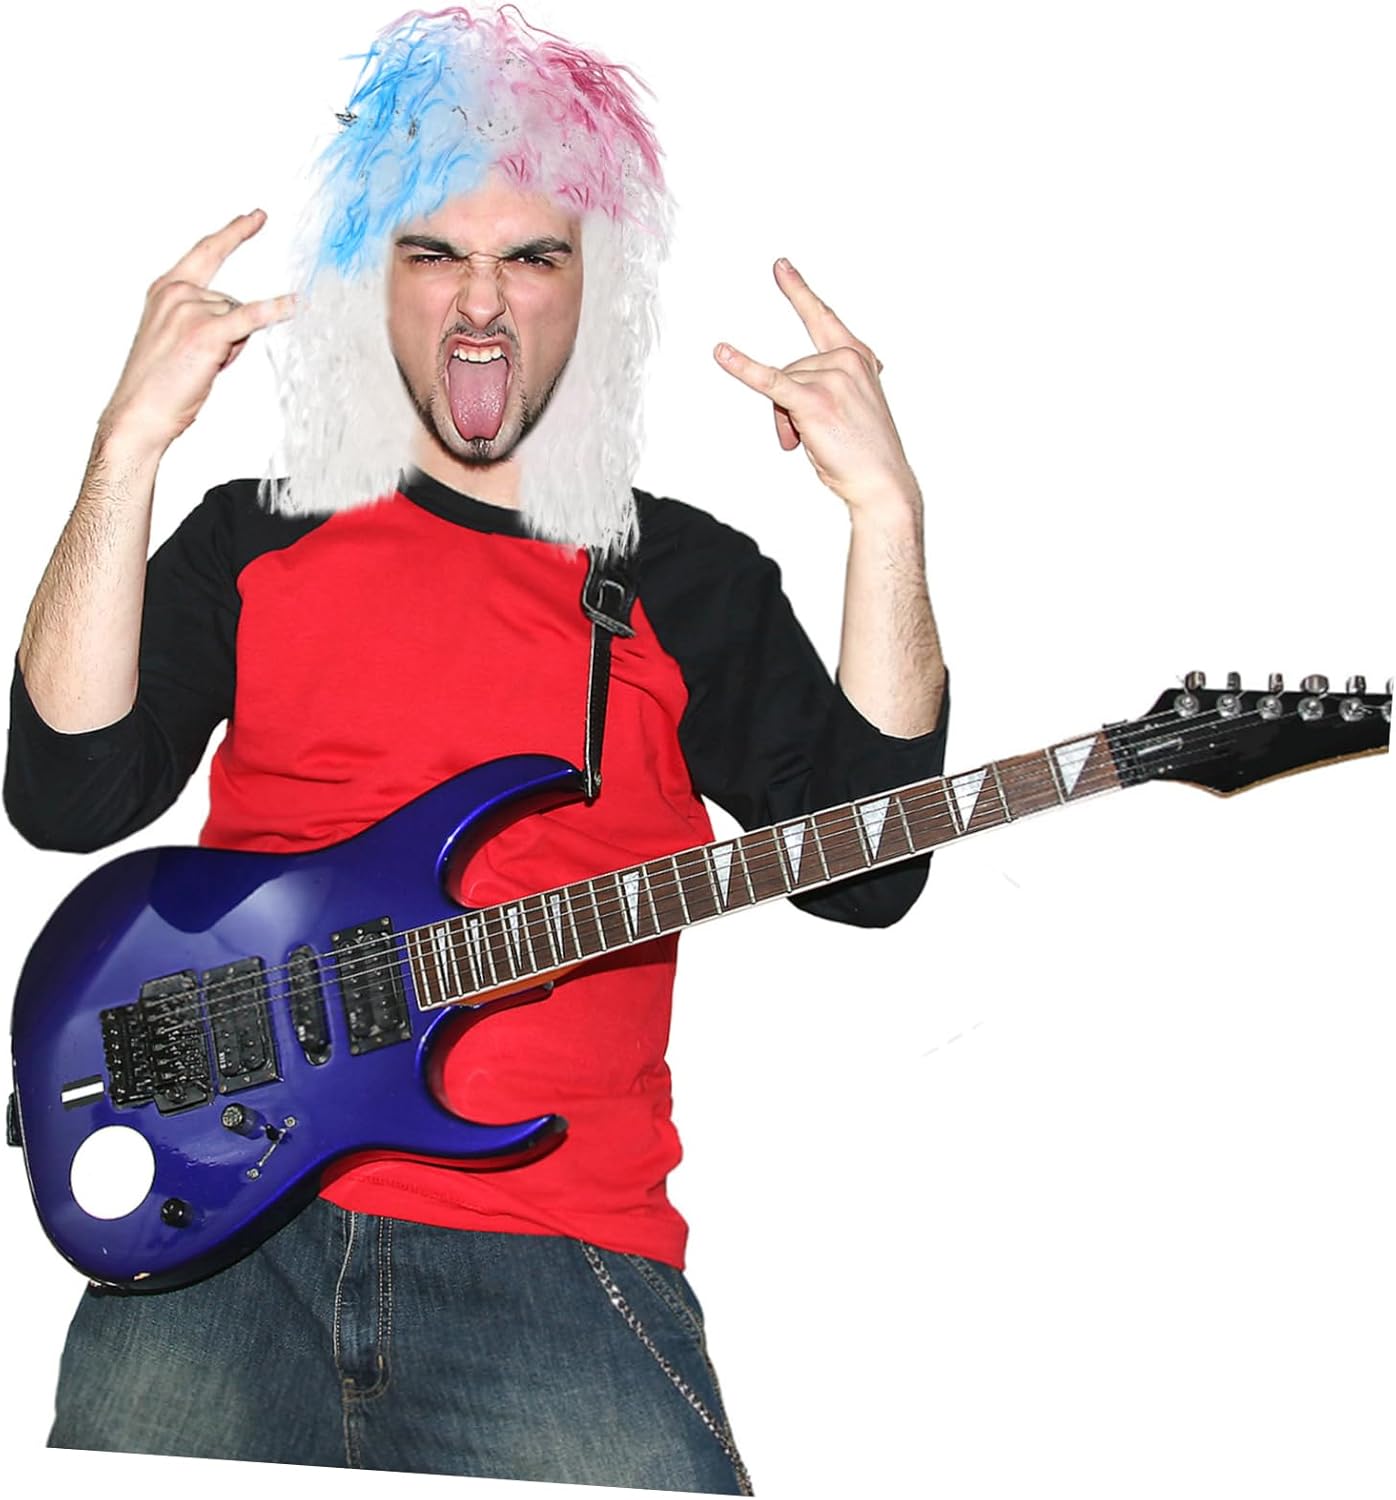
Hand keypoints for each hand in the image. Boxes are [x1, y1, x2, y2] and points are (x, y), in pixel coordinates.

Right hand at [100, 210, 295, 452]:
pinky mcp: (207, 332)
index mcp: (165, 289)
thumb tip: (239, 323)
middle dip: (228, 333)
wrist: (138, 411)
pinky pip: (251, 318)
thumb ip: (202, 318)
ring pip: (239, 321)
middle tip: (198, 360)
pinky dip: (275, 311)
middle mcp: (177, 292)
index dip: (234, 233)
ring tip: (199, 367)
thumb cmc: (157, 383)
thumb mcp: (175, 337)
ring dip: (230, 349)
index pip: (206, 252)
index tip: (255, 217)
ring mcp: (191, 309)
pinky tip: (297, 303)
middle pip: (231, 300)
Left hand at [713, 259, 917, 513]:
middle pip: (792, 367)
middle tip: (809, 436)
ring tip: (811, 443)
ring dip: (787, 422)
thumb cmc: (867, 452)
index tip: (780, 267)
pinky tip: (722, 353)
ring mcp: (832, 377)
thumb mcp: (852, 407)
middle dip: (791, 406)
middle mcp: (847, 361)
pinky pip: (769, 380)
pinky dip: (743, 368)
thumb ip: (830, 385)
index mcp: (859, 359)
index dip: (799, 293)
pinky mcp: (813, 399)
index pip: (823, 319)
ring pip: (782, 388)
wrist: (882, 482)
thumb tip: (789, 397)